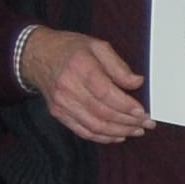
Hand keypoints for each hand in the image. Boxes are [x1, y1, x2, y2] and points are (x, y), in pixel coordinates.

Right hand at [22, 27, 150, 142]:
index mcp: (80, 67)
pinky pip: (83, 131)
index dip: (126, 106)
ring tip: (136, 131)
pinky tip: (117, 136)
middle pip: (103, 113)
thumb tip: (137, 82)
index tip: (143, 112)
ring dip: (119, 132)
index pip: (106, 93)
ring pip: (94, 126)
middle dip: (128, 122)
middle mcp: (69, 87)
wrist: (37, 55)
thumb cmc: (70, 49)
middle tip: (147, 124)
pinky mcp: (58, 113)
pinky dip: (102, 137)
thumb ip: (118, 65)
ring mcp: (62, 103)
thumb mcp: (97, 46)